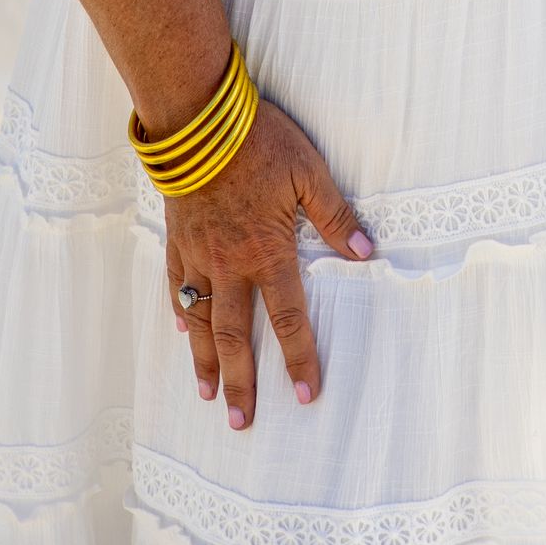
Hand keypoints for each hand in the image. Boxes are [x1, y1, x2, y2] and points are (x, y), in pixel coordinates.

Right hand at [163, 100, 372, 426]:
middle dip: (240, 382)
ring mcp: (199, 255)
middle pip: (235, 336)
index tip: (305, 395)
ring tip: (207, 395)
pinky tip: (182, 327)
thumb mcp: (309, 173)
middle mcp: (230, 265)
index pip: (288, 318)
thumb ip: (336, 217)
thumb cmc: (259, 142)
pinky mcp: (178, 238)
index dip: (298, 359)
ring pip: (201, 320)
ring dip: (205, 360)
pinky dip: (181, 310)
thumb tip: (368, 253)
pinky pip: (177, 284)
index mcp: (267, 252)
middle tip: (241, 422)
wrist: (198, 121)